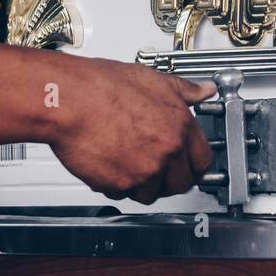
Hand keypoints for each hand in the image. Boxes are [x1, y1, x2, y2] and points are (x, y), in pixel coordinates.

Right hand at [48, 58, 214, 204]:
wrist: (70, 100)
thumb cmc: (104, 87)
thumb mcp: (154, 80)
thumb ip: (185, 90)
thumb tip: (205, 90)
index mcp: (180, 127)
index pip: (203, 160)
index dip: (194, 164)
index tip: (188, 166)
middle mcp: (166, 151)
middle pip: (181, 184)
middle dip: (171, 180)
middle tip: (158, 170)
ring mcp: (144, 171)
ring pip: (152, 194)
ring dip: (143, 185)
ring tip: (130, 164)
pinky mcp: (118, 184)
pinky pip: (123, 195)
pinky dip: (116, 185)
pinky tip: (110, 164)